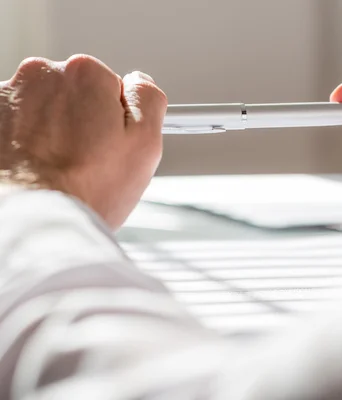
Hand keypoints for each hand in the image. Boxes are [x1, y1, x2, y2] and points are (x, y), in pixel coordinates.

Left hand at [0, 55, 166, 228]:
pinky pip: (14, 125)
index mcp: (86, 74)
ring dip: (50, 133)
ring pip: (42, 110)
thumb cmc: (85, 188)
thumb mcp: (144, 144)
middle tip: (86, 161)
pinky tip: (33, 169)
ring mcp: (6, 96)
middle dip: (81, 122)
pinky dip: (23, 143)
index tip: (110, 143)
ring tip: (57, 170)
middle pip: (74, 95)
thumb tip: (140, 83)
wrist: (28, 219)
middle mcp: (41, 75)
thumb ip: (148, 100)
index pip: (112, 87)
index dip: (116, 120)